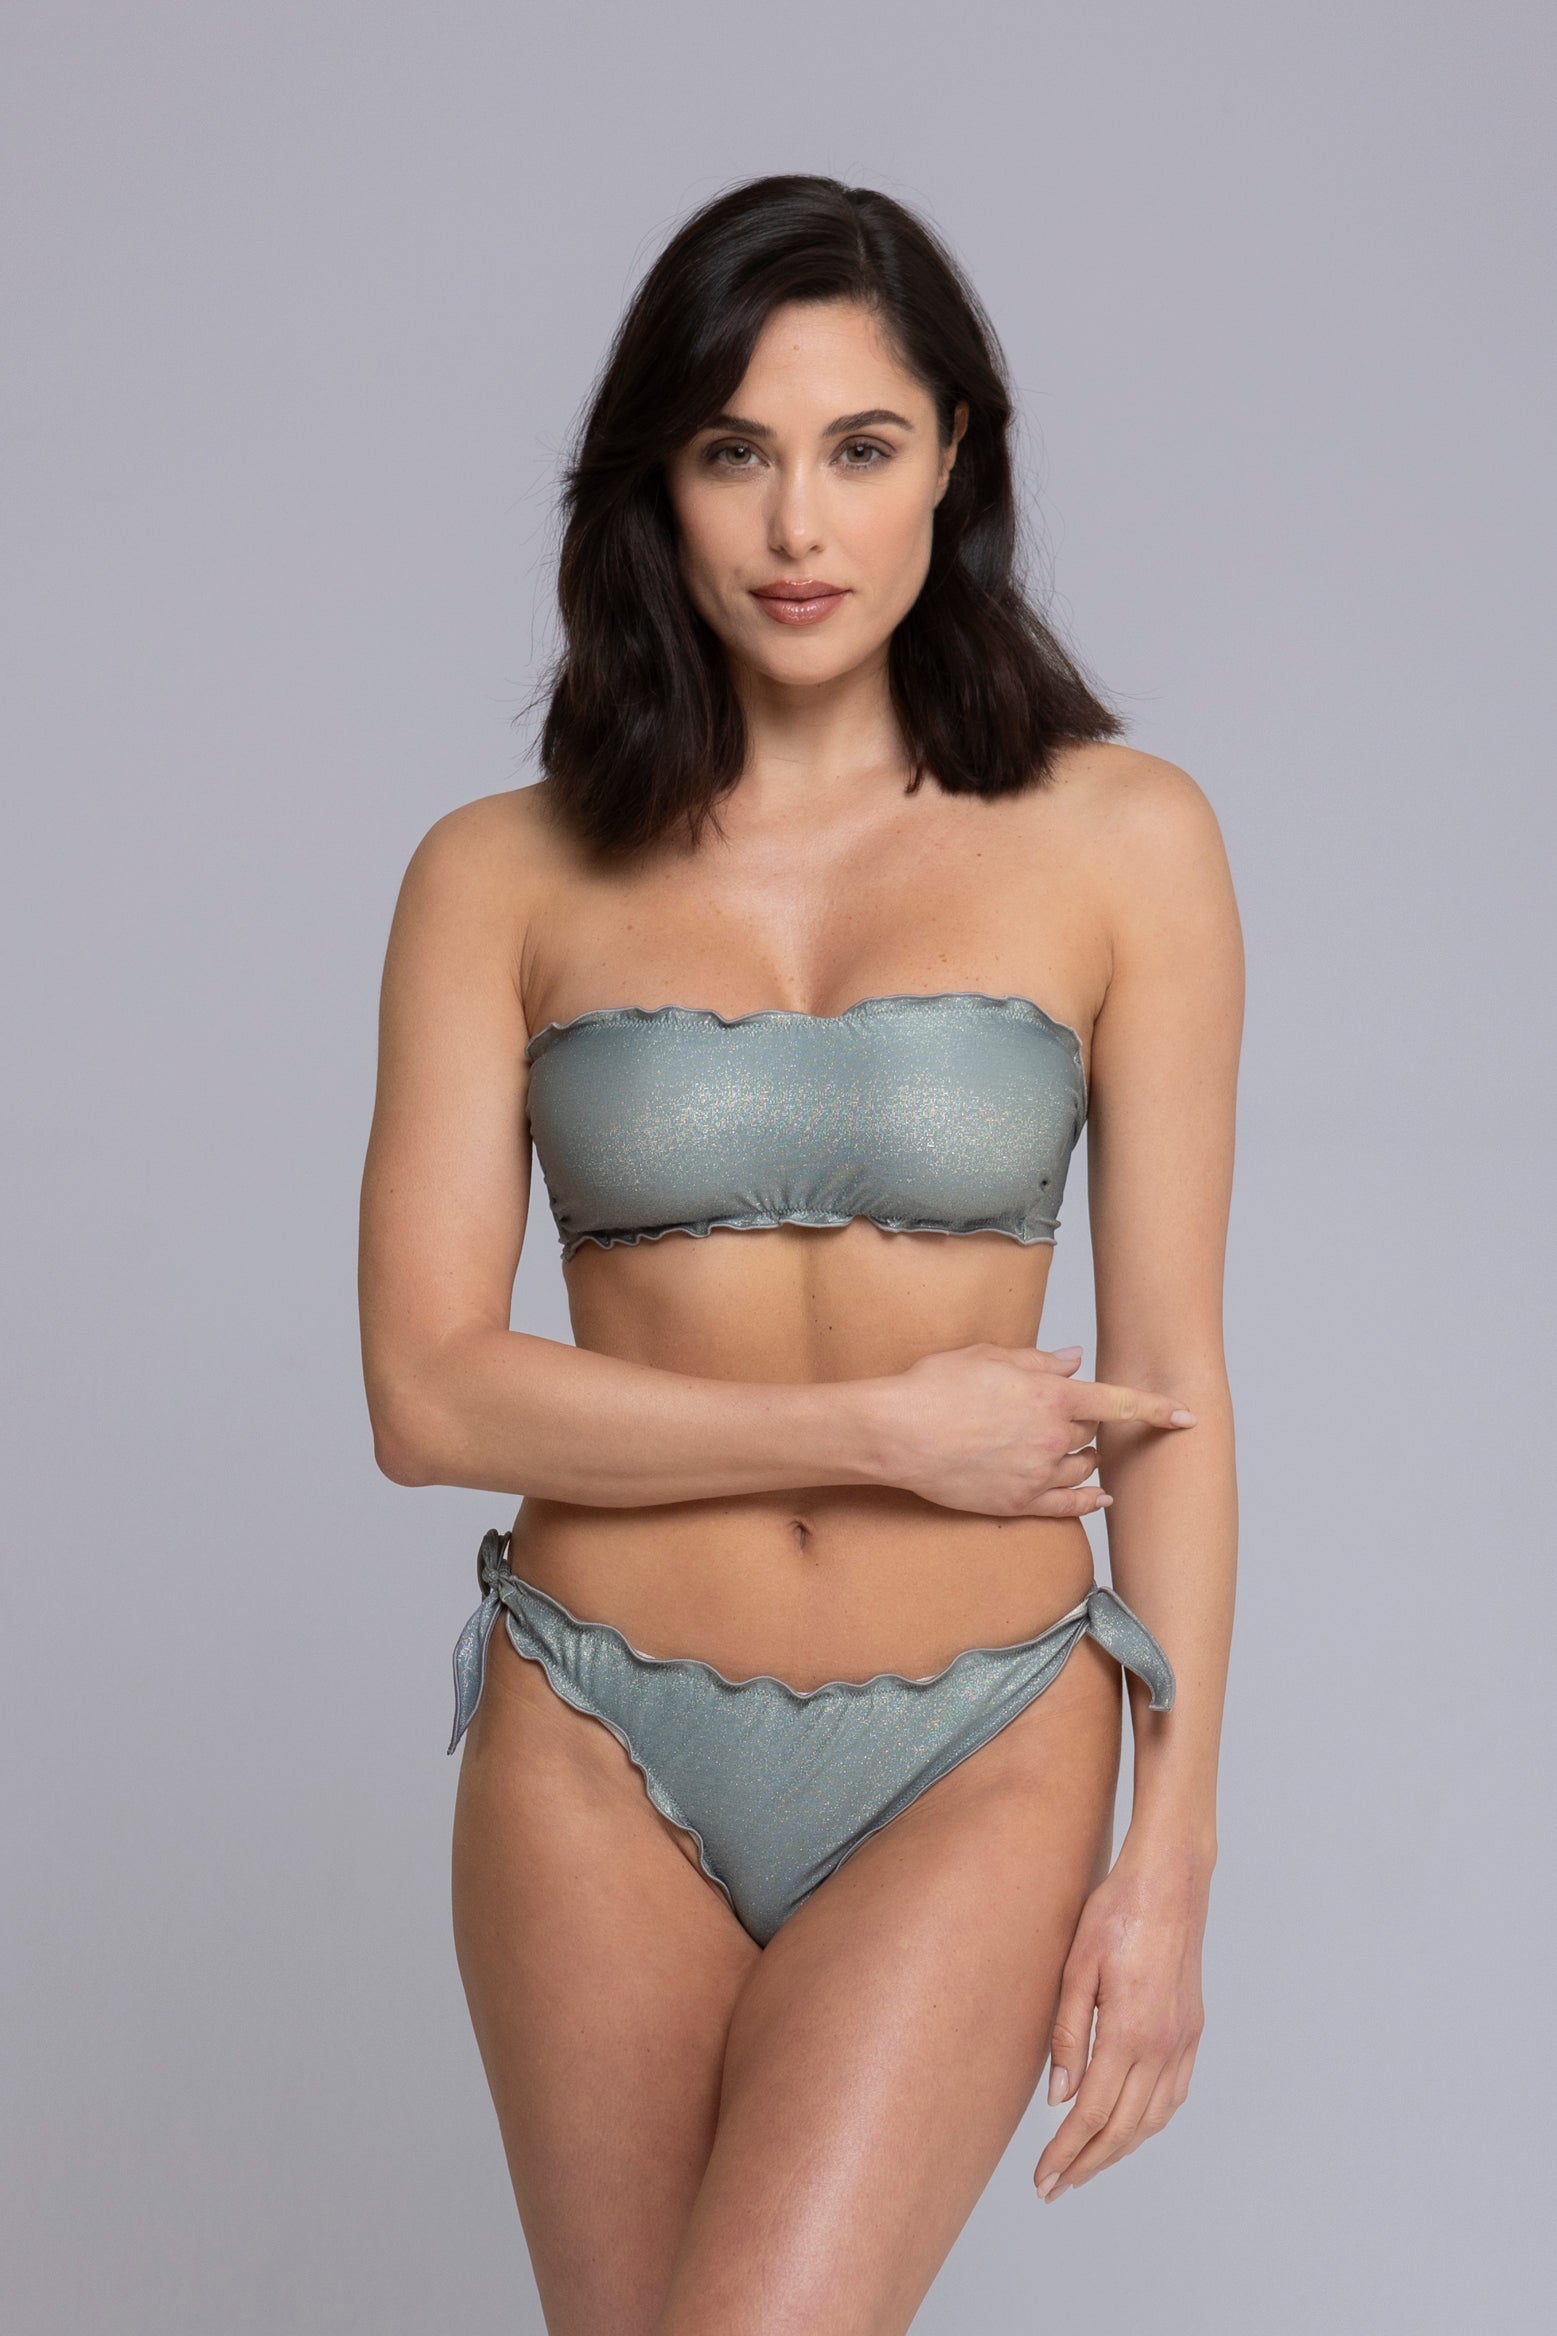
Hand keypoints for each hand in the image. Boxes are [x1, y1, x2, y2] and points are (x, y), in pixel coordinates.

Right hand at [876, 1341, 1196, 1517]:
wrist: (898, 1433)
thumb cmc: (936, 1387)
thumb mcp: (989, 1357)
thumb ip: (1039, 1361)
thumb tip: (1073, 1360)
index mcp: (1050, 1395)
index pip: (1120, 1402)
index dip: (1158, 1408)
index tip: (1188, 1415)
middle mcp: (1053, 1437)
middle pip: (1092, 1435)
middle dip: (1085, 1424)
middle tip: (1063, 1416)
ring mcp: (1038, 1474)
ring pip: (1083, 1470)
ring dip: (1085, 1459)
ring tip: (1071, 1450)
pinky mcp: (1019, 1503)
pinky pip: (1068, 1507)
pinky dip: (1088, 1501)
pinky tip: (1099, 1498)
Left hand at [1033, 1843, 1209, 2201]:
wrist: (1171, 1881)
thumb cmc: (1116, 1912)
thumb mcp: (1077, 1966)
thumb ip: (1067, 2034)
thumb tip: (1060, 2097)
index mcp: (1129, 2033)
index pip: (1092, 2115)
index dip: (1065, 2154)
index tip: (1043, 2180)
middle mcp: (1162, 2046)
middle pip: (1123, 2129)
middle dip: (1087, 2165)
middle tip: (1056, 2188)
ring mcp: (1182, 2041)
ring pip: (1152, 2119)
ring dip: (1119, 2150)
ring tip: (1086, 2165)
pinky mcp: (1192, 2030)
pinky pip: (1173, 2096)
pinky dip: (1150, 2123)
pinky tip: (1130, 2126)